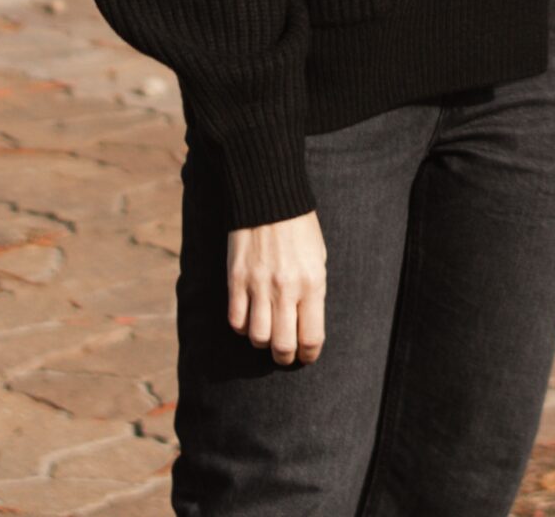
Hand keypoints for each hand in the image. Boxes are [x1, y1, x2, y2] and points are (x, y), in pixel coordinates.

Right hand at [227, 209, 326, 365]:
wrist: (269, 197)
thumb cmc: (299, 227)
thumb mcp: (318, 258)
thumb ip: (314, 292)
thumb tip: (305, 323)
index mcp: (312, 283)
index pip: (311, 338)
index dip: (308, 355)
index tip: (306, 355)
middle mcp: (285, 289)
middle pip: (282, 346)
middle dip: (285, 357)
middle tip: (285, 353)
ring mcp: (258, 285)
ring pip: (257, 338)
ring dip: (263, 341)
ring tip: (267, 332)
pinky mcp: (236, 279)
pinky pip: (236, 320)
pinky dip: (242, 326)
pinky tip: (249, 316)